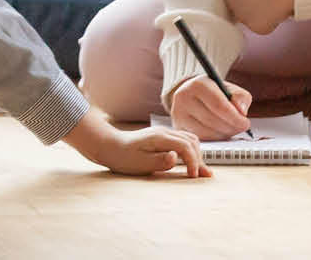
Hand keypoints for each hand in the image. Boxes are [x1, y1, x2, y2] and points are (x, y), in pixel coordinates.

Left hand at [64, 112, 208, 178]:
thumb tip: (175, 157)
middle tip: (202, 176)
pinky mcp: (162, 138)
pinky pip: (182, 140)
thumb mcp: (139, 163)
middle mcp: (164, 132)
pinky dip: (190, 151)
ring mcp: (163, 133)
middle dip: (198, 158)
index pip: (185, 147)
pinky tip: (191, 162)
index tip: (193, 177)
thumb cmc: (122, 156)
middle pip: (191, 141)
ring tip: (200, 171)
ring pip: (189, 139)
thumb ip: (159, 160)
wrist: (109, 146)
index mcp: (159, 138)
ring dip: (196, 154)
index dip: (193, 162)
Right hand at [167, 72, 254, 142]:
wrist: (191, 95)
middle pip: (213, 120)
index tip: (246, 123)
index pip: (219, 105)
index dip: (235, 117)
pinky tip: (221, 132)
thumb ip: (240, 97)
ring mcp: (178, 114)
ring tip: (232, 128)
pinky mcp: (179, 128)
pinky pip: (201, 139)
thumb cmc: (214, 92)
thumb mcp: (228, 88)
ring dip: (225, 134)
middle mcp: (184, 98)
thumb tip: (242, 112)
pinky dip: (215, 138)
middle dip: (232, 127)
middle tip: (242, 127)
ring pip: (207, 132)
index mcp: (197, 84)